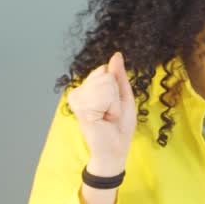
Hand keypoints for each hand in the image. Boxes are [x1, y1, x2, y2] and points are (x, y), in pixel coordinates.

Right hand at [66, 52, 136, 175]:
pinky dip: (109, 107)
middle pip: (105, 75)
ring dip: (112, 102)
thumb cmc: (120, 126)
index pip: (105, 70)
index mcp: (91, 88)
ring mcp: (79, 99)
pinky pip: (102, 94)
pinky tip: (103, 118)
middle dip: (115, 95)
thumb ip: (119, 76)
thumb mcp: (125, 96)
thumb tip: (116, 55)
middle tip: (111, 112)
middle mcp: (82, 91)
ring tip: (107, 116)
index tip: (115, 103)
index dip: (116, 86)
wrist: (116, 148)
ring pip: (104, 83)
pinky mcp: (80, 107)